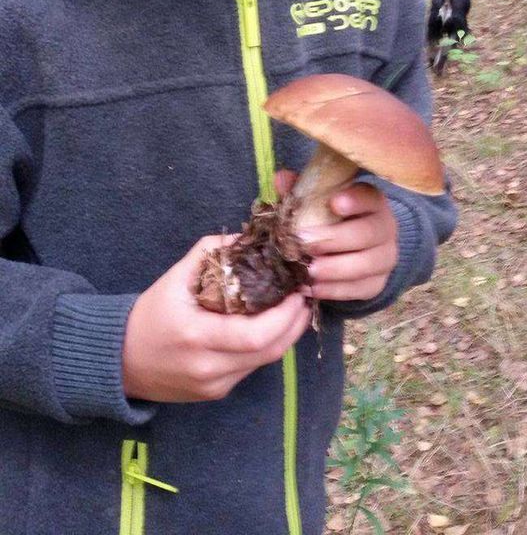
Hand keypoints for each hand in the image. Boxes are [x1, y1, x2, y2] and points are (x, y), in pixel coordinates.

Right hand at [122, 234, 310, 403]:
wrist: (119, 360)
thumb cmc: (149, 314)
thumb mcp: (175, 277)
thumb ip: (211, 251)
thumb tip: (246, 236)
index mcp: (197, 337)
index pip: (256, 335)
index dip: (285, 316)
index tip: (297, 292)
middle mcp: (208, 368)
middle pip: (269, 352)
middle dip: (294, 324)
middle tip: (304, 297)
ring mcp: (213, 386)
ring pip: (264, 363)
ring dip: (285, 337)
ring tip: (294, 309)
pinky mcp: (216, 393)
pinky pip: (250, 369)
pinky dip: (265, 348)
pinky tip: (271, 327)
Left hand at [276, 171, 397, 301]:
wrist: (355, 250)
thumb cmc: (331, 219)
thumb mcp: (318, 201)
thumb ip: (301, 190)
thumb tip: (281, 178)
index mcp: (372, 202)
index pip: (370, 197)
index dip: (355, 200)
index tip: (334, 203)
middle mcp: (385, 228)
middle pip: (366, 234)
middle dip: (333, 239)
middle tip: (304, 244)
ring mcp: (385, 258)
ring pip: (364, 265)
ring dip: (333, 269)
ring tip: (307, 271)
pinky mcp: (378, 283)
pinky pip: (359, 289)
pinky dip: (334, 290)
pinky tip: (312, 289)